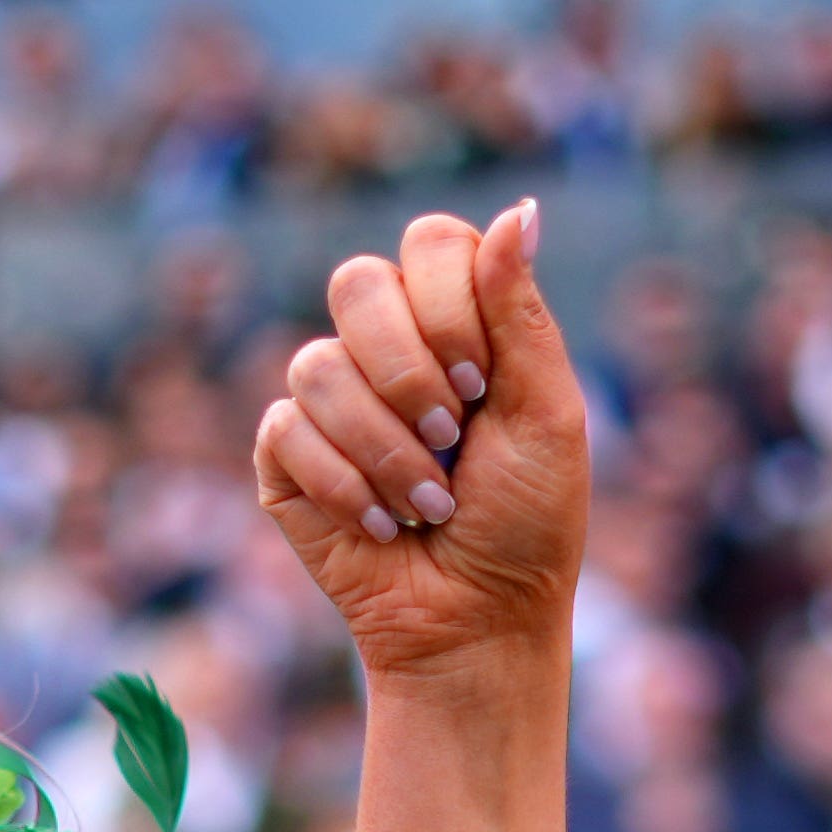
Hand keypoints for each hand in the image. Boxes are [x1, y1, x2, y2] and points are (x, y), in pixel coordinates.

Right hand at [252, 202, 587, 691]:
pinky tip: (380, 526)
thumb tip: (522, 206)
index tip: (483, 386)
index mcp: (455, 319)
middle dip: (409, 372)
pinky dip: (343, 486)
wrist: (477, 624)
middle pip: (357, 283)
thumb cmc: (526, 524)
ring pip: (318, 365)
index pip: (429, 244)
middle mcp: (386, 345)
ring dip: (385, 450)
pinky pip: (287, 429)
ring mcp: (330, 398)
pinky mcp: (285, 455)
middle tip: (451, 437)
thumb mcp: (546, 413)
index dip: (450, 308)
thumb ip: (521, 311)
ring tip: (428, 504)